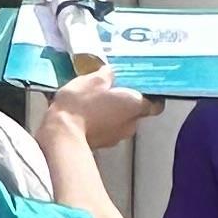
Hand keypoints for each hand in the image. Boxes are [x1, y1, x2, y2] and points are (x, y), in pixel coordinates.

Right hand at [43, 73, 157, 149]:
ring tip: (95, 100)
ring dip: (112, 112)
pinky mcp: (102, 144)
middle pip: (136, 112)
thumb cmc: (81, 105)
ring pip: (120, 121)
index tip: (145, 89)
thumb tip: (109, 73)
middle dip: (126, 102)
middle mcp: (130, 125)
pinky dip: (100, 122)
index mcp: (134, 106)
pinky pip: (106, 130)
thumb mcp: (93, 79)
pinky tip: (87, 113)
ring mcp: (116, 137)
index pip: (156, 105)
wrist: (61, 134)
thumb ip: (107, 74)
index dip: (153, 97)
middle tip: (112, 89)